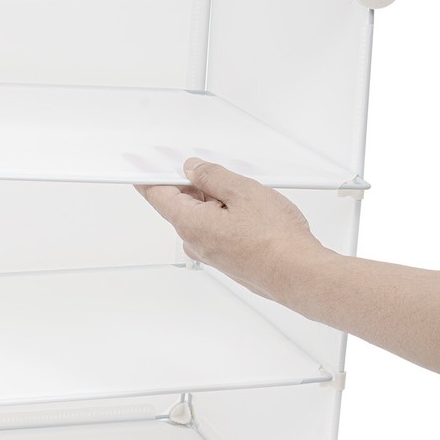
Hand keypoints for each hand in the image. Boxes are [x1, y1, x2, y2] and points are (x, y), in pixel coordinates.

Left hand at [136, 158, 329, 304]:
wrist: (299, 275)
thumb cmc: (276, 240)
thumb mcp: (243, 191)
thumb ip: (212, 176)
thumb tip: (194, 169)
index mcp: (190, 224)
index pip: (156, 195)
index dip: (149, 175)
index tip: (141, 164)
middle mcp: (194, 242)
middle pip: (181, 204)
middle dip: (193, 184)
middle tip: (215, 168)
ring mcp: (209, 253)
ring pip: (201, 217)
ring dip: (214, 200)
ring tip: (244, 192)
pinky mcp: (225, 259)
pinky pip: (215, 230)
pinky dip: (224, 215)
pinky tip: (248, 210)